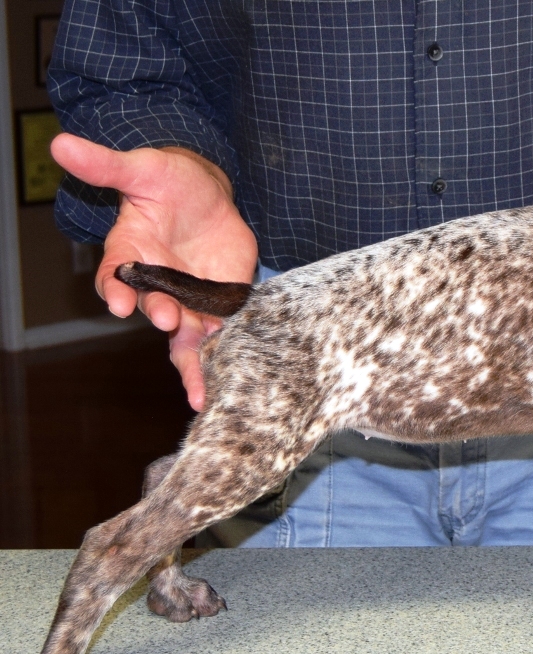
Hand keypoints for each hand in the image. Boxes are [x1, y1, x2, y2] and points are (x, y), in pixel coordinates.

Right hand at [51, 134, 257, 410]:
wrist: (208, 196)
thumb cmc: (168, 183)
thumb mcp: (142, 168)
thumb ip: (107, 166)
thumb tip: (61, 142)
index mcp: (131, 255)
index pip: (116, 278)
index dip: (115, 291)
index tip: (119, 303)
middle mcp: (156, 284)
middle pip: (153, 310)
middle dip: (162, 316)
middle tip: (170, 320)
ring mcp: (189, 298)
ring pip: (186, 338)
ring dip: (192, 362)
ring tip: (199, 390)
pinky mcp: (220, 305)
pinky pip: (220, 335)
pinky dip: (223, 357)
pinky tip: (228, 380)